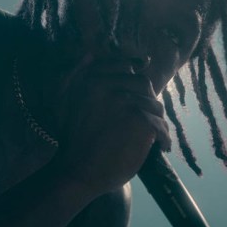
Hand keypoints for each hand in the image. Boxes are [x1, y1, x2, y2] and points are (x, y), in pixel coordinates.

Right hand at [50, 70, 170, 196]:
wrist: (76, 172)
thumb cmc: (71, 142)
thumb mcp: (63, 102)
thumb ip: (75, 75)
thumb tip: (90, 54)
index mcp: (90, 79)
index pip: (124, 66)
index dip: (133, 80)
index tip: (137, 97)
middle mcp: (106, 85)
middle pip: (143, 84)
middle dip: (148, 101)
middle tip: (148, 120)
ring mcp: (124, 101)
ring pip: (153, 105)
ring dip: (157, 121)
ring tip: (155, 136)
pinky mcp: (138, 120)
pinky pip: (159, 124)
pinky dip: (163, 137)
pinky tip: (160, 147)